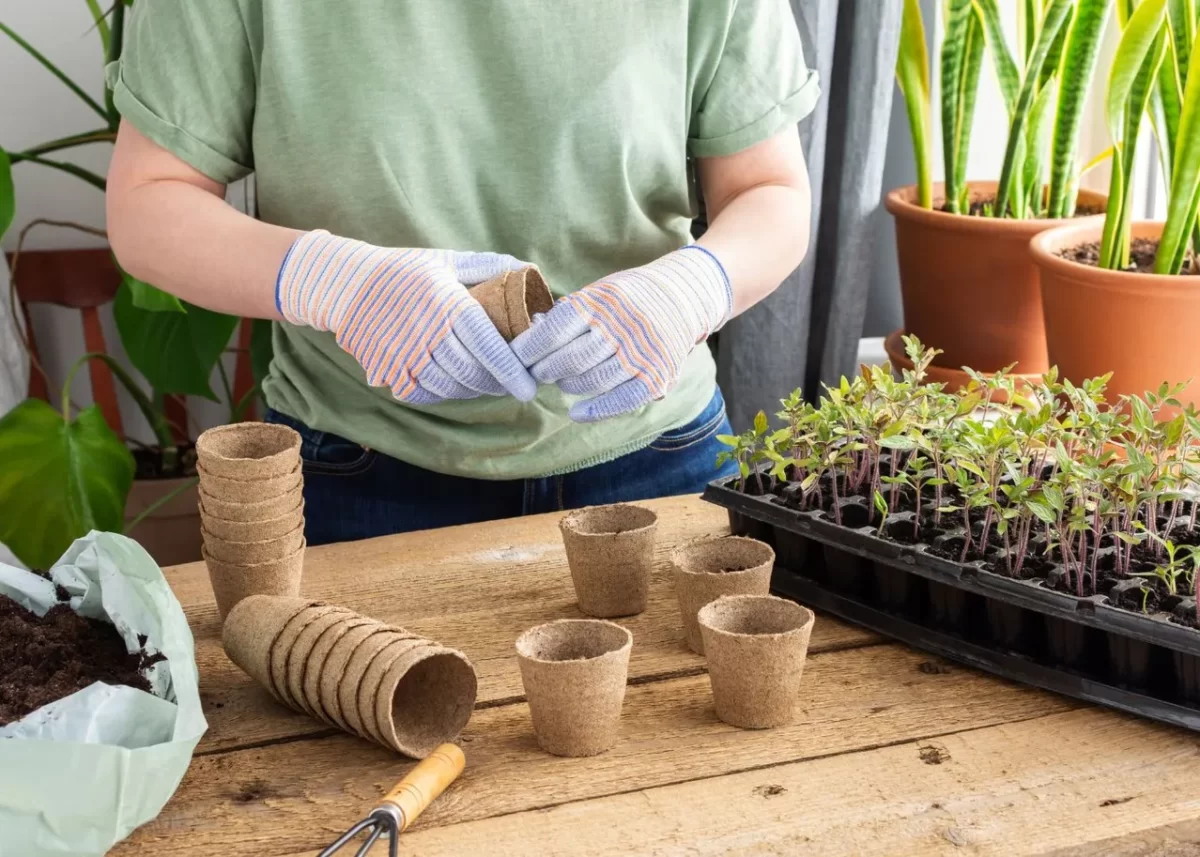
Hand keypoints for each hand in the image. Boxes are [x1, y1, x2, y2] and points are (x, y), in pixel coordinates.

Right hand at [276, 231, 535, 403]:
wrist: (347, 286)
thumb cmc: (404, 271)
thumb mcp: (445, 260)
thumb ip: (488, 265)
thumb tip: (528, 270)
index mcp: (445, 303)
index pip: (486, 345)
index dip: (510, 370)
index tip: (529, 388)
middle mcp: (424, 332)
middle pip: (472, 372)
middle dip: (498, 383)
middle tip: (515, 385)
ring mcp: (403, 355)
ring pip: (451, 387)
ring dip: (474, 390)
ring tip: (489, 384)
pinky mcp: (388, 370)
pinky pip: (426, 393)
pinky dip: (447, 393)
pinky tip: (459, 385)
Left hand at [512, 246, 731, 421]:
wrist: (683, 296)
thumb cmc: (628, 297)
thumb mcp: (598, 293)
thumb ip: (567, 315)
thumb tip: (528, 337)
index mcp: (600, 303)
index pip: (554, 330)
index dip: (528, 348)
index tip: (515, 358)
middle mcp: (620, 328)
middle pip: (570, 359)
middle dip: (545, 370)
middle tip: (536, 373)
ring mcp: (640, 354)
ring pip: (592, 381)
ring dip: (568, 386)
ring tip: (561, 381)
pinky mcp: (656, 375)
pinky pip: (621, 400)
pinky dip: (595, 410)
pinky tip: (577, 413)